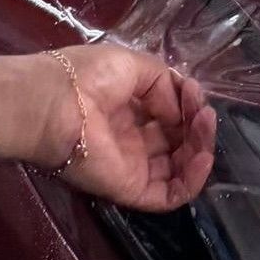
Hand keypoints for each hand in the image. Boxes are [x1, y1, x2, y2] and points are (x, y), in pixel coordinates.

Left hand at [37, 44, 217, 211]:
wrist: (55, 103)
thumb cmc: (86, 77)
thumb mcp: (132, 65)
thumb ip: (164, 84)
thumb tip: (179, 111)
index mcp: (126, 111)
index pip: (168, 117)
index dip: (187, 106)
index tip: (194, 92)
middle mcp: (131, 140)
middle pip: (177, 143)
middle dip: (197, 127)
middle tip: (204, 113)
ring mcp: (132, 167)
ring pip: (178, 169)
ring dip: (200, 149)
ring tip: (204, 126)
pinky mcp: (130, 188)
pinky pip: (169, 194)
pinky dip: (193, 181)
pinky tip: (202, 157)